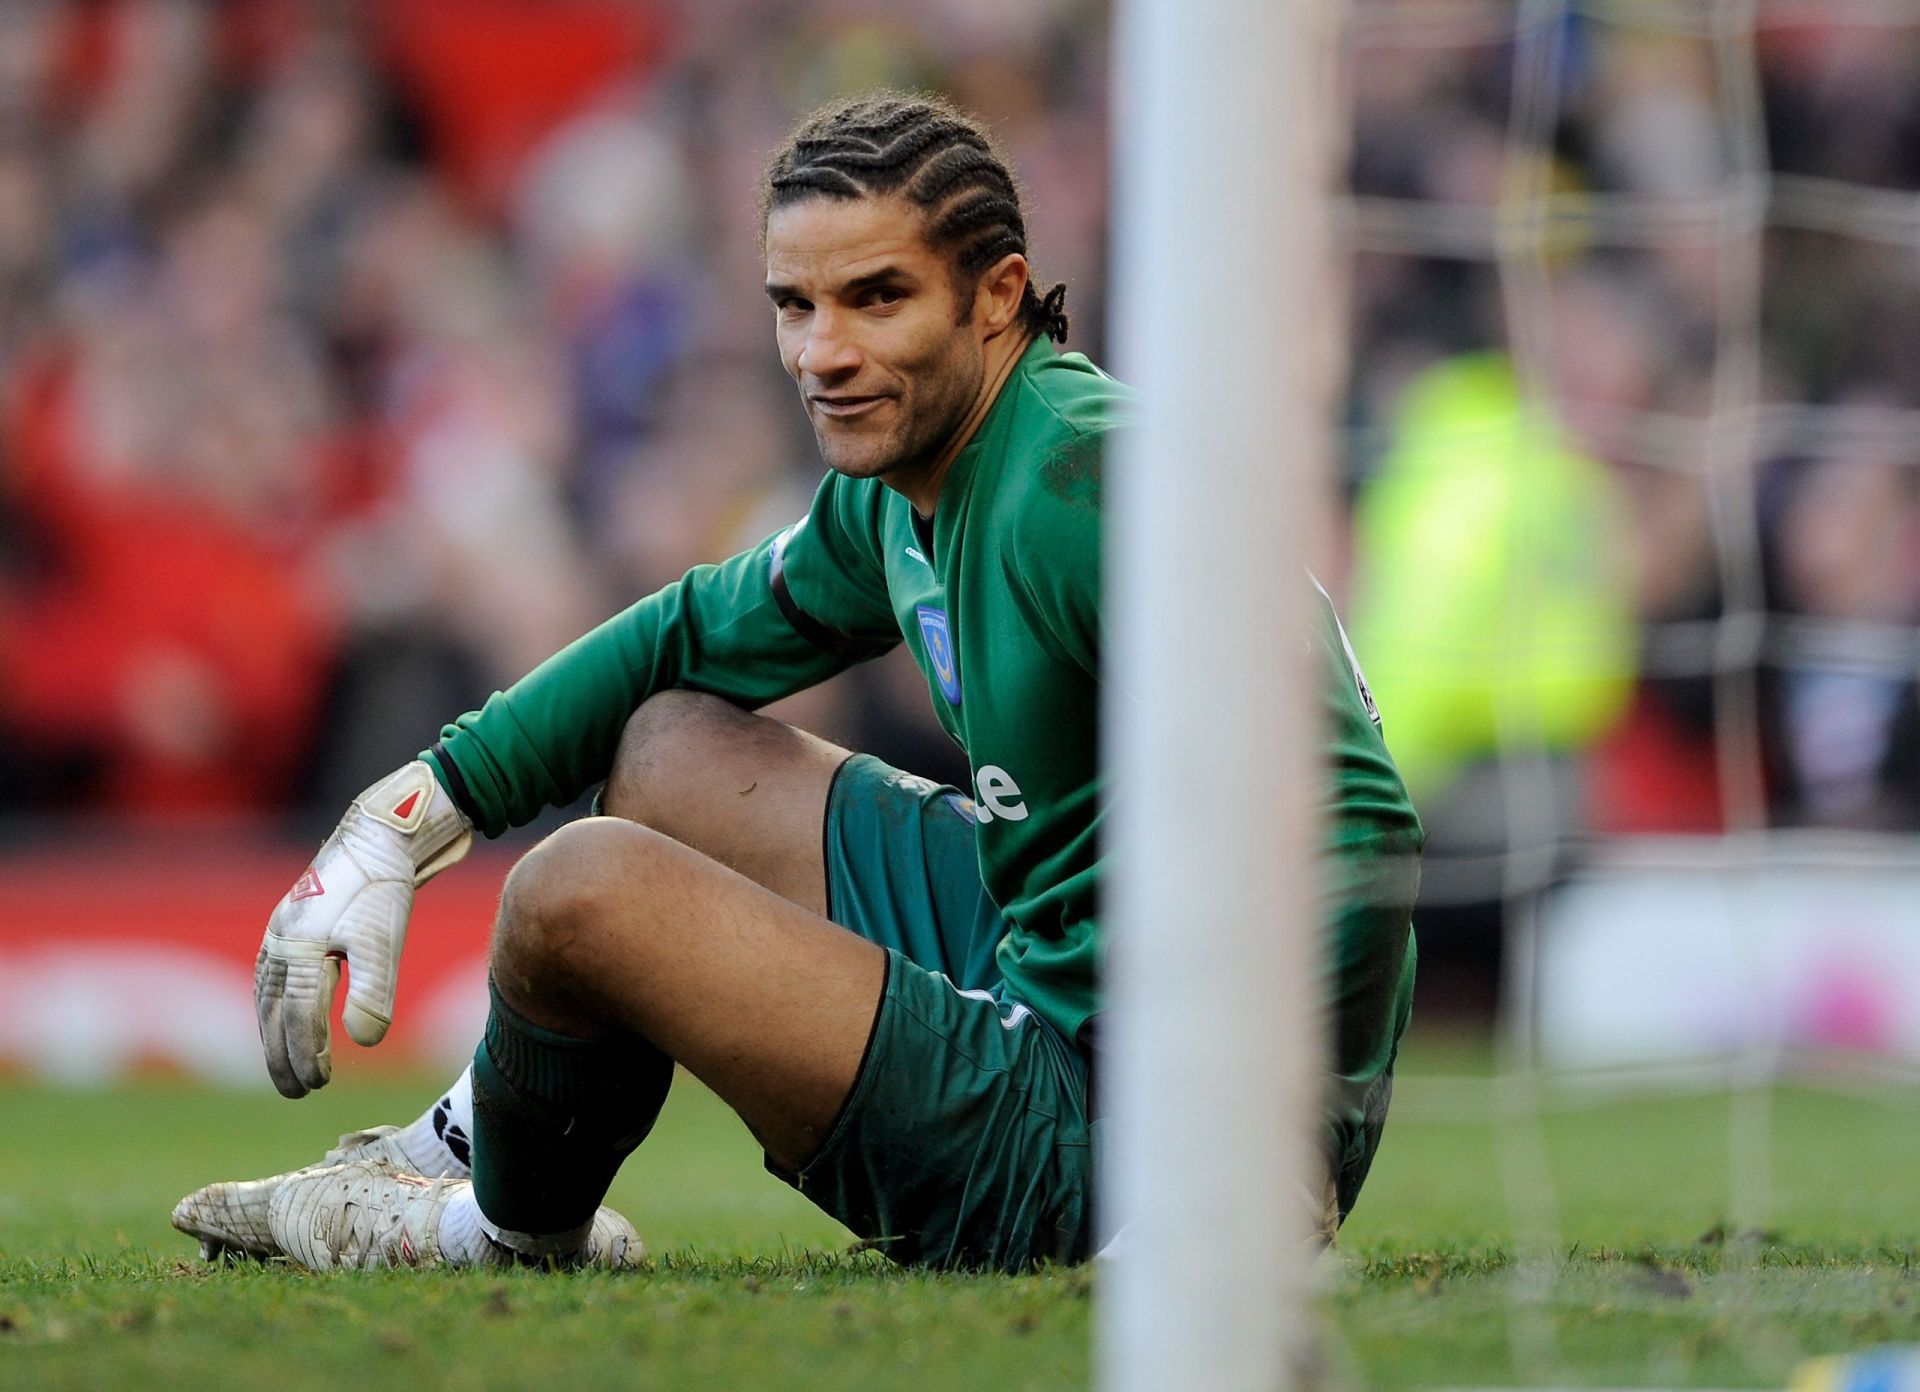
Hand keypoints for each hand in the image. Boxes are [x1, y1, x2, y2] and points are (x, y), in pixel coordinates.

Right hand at [256, 761, 471, 1096]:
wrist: (380, 836)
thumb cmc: (383, 890)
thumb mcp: (383, 942)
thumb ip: (373, 993)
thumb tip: (363, 1042)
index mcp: (298, 950)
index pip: (297, 1017)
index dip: (305, 1053)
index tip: (320, 1083)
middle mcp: (280, 942)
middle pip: (273, 1012)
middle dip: (281, 1054)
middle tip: (297, 1091)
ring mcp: (281, 931)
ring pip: (267, 995)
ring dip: (273, 1033)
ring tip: (286, 1064)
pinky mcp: (292, 924)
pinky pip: (273, 976)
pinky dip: (275, 1005)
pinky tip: (285, 1016)